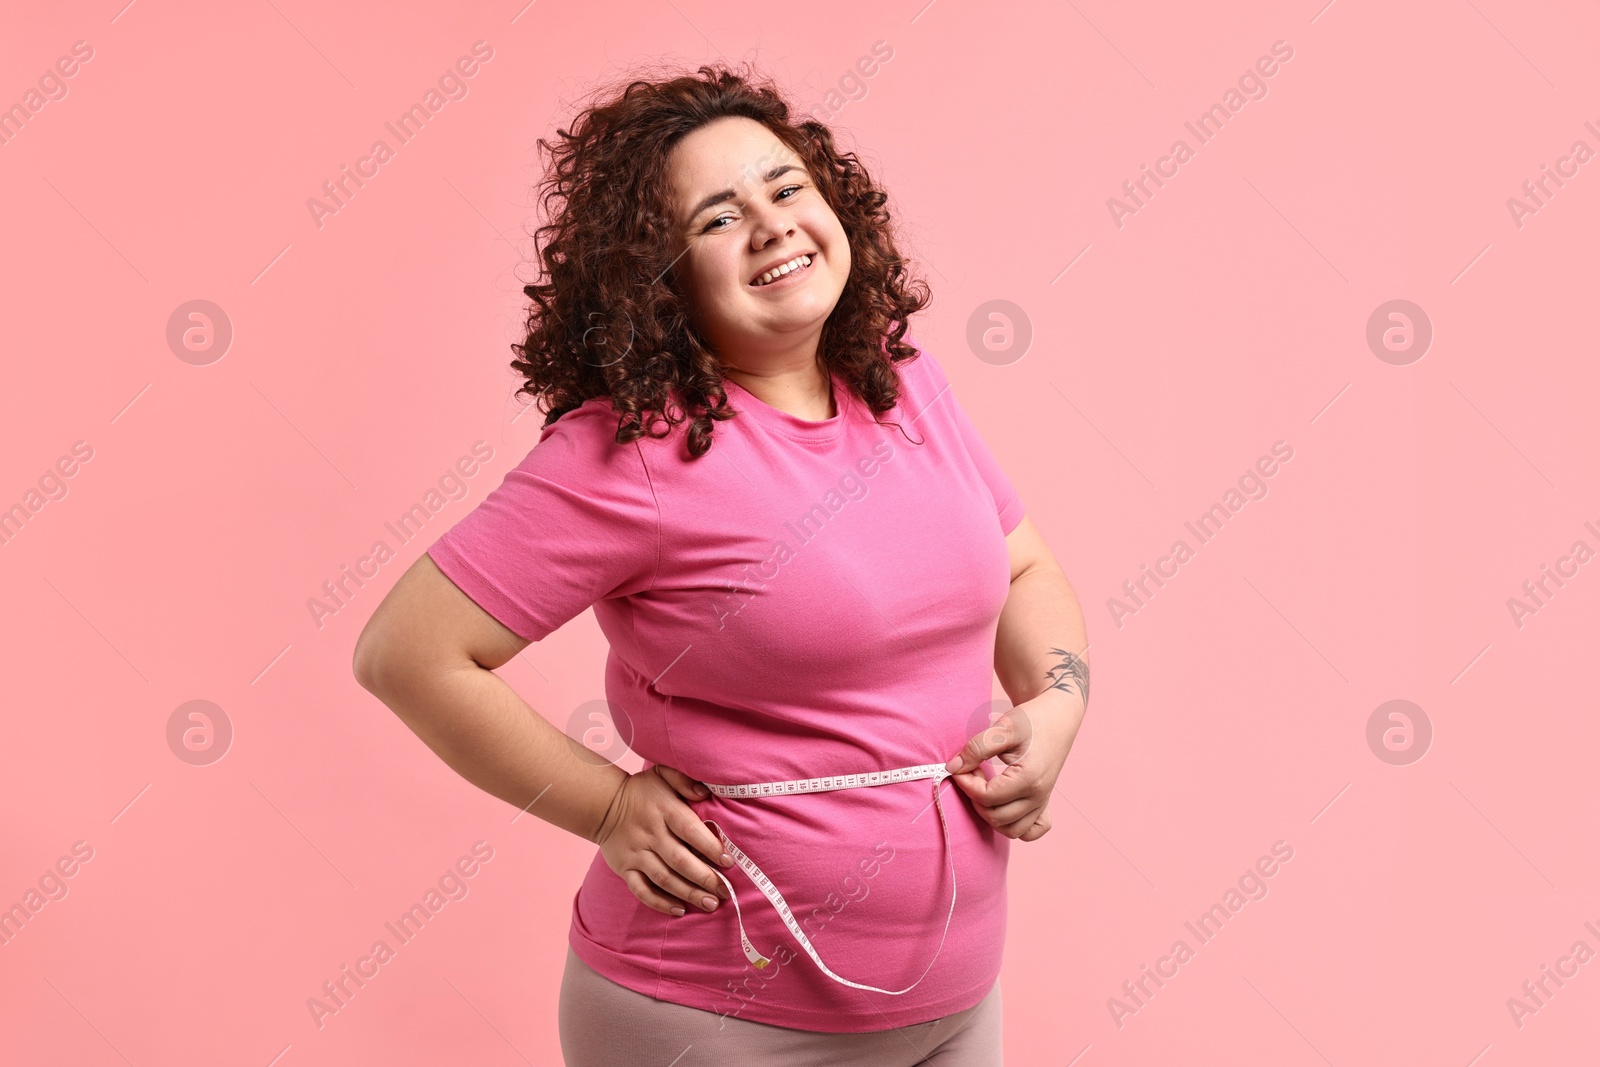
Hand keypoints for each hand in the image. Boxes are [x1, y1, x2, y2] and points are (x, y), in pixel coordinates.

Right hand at [595, 764, 733, 916]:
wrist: (603, 804)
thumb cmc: (643, 791)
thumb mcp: (662, 774)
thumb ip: (685, 780)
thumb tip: (705, 793)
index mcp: (663, 810)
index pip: (690, 831)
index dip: (711, 847)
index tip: (729, 862)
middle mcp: (650, 834)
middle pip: (680, 860)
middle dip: (705, 878)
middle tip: (726, 891)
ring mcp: (636, 853)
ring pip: (664, 878)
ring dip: (688, 893)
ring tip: (711, 904)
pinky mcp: (625, 868)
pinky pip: (642, 890)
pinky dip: (660, 903)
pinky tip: (679, 910)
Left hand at [943, 692, 1082, 841]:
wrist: (1058, 716)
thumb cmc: (1031, 720)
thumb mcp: (1003, 727)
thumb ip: (977, 748)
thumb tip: (953, 768)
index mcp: (1029, 779)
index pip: (987, 797)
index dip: (966, 783)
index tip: (959, 767)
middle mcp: (1038, 796)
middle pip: (995, 817)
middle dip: (975, 797)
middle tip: (974, 772)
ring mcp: (1043, 802)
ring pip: (1011, 830)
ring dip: (990, 814)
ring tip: (986, 786)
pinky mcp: (1044, 804)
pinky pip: (1030, 831)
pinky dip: (1015, 826)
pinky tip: (1003, 805)